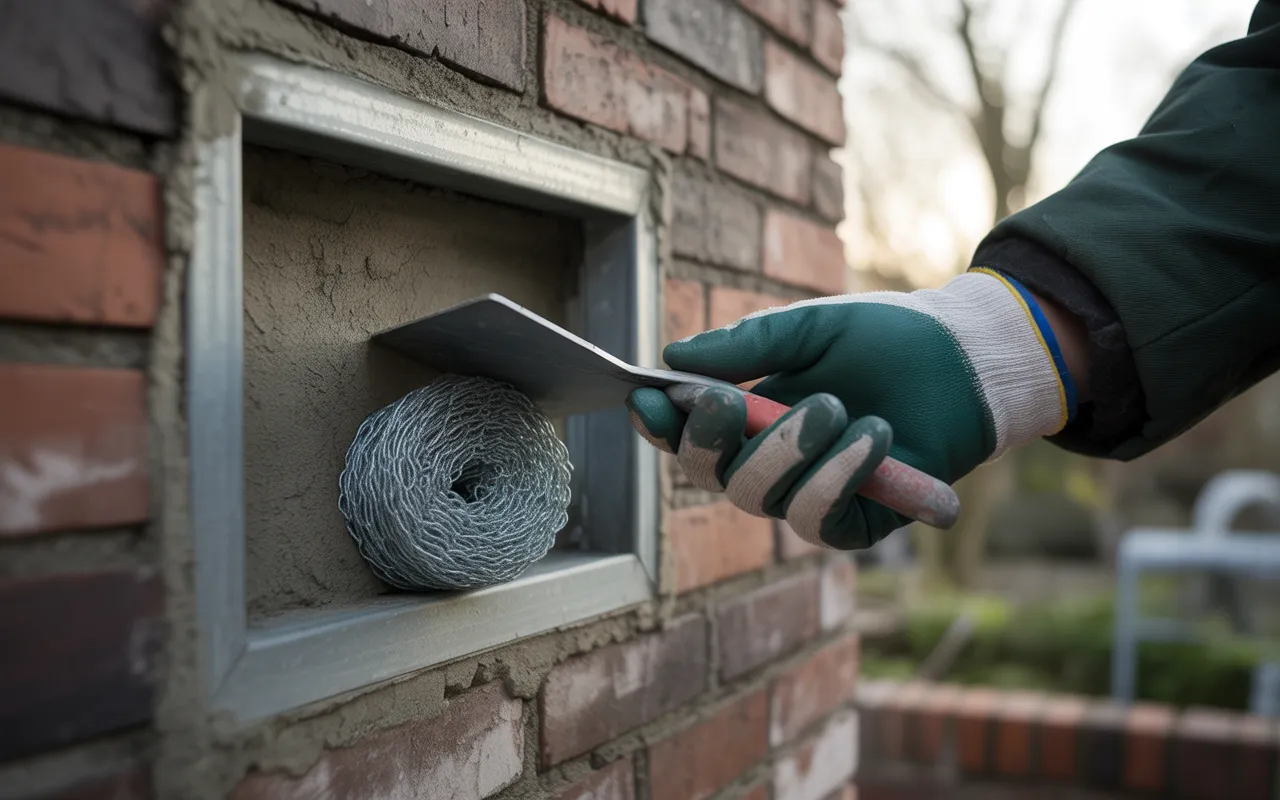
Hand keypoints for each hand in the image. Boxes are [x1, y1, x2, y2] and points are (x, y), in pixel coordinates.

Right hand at [628, 270, 1076, 548]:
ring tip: (835, 404)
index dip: (660, 422)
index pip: (686, 433)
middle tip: (728, 400)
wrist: (963, 360)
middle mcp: (769, 462)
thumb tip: (674, 356)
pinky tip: (872, 436)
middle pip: (709, 475)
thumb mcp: (810, 328)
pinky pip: (819, 520)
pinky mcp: (855, 523)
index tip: (647, 396)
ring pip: (760, 497)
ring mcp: (809, 495)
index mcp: (748, 416)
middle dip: (711, 439)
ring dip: (788, 450)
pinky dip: (837, 477)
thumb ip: (747, 345)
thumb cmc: (883, 339)